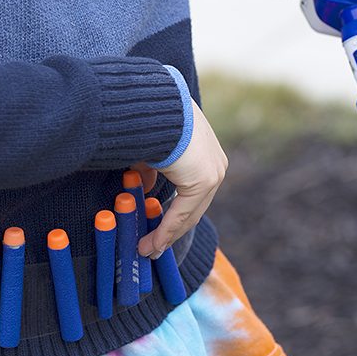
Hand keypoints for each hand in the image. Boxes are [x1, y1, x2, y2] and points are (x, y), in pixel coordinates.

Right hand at [136, 102, 227, 258]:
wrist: (156, 106)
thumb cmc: (150, 120)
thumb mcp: (150, 149)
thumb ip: (150, 170)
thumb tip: (142, 188)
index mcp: (206, 152)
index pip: (191, 190)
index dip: (173, 212)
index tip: (157, 228)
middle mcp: (215, 162)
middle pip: (193, 205)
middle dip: (170, 228)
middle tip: (152, 245)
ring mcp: (213, 171)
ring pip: (189, 212)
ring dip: (166, 233)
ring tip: (148, 249)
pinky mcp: (205, 179)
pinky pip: (183, 212)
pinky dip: (166, 229)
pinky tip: (152, 244)